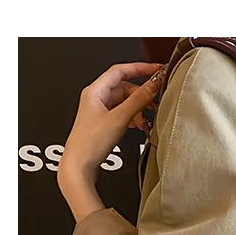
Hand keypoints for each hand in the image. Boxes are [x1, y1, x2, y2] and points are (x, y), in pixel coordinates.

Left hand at [58, 61, 164, 184]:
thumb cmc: (89, 143)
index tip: (156, 70)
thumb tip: (153, 84)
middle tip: (154, 102)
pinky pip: (123, 114)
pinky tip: (138, 126)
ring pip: (125, 102)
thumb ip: (138, 99)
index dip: (139, 68)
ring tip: (145, 120)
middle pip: (125, 88)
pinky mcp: (104, 124)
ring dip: (138, 109)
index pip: (120, 70)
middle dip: (141, 95)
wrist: (79, 166)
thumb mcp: (119, 118)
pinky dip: (133, 118)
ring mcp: (100, 111)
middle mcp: (96, 98)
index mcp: (95, 91)